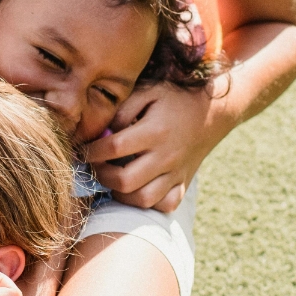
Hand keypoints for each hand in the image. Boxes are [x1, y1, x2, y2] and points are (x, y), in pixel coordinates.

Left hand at [86, 78, 230, 211]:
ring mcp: (176, 173)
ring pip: (144, 199)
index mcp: (154, 131)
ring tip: (112, 178)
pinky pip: (165, 204)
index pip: (115, 147)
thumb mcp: (149, 91)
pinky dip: (148, 202)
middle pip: (126, 181)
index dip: (92, 150)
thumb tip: (102, 131)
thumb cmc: (174, 99)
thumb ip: (123, 109)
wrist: (213, 112)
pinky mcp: (183, 183)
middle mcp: (166, 156)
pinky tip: (137, 189)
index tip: (82, 149)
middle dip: (102, 176)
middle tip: (95, 165)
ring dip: (121, 194)